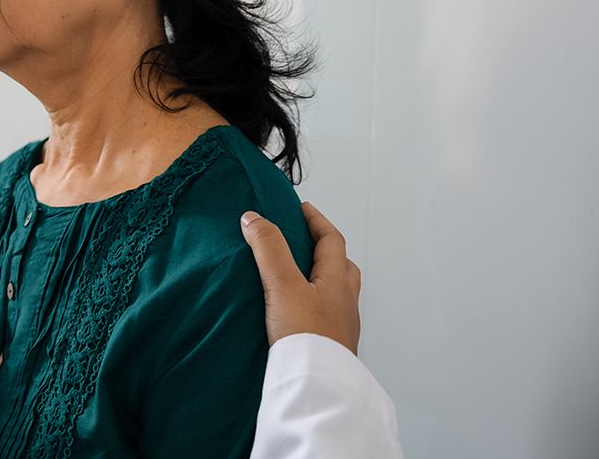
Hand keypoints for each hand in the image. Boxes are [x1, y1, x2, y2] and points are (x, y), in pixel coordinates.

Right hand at [240, 202, 361, 354]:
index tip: (301, 208)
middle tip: (302, 241)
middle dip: (323, 249)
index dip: (316, 220)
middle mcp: (345, 302)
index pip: (332, 240)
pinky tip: (296, 314)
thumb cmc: (306, 337)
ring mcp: (341, 326)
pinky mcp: (330, 347)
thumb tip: (253, 217)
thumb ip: (268, 249)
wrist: (316, 388)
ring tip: (296, 277)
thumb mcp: (282, 285)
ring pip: (335, 293)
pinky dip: (313, 305)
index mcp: (338, 281)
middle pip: (341, 266)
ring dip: (320, 279)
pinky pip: (325, 316)